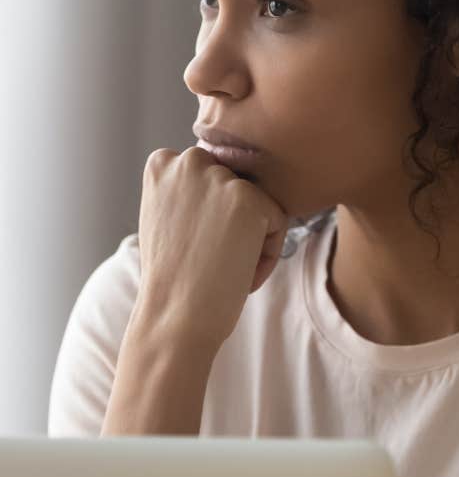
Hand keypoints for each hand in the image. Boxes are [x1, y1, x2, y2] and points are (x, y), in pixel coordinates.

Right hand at [135, 144, 290, 349]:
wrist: (175, 316)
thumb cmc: (173, 277)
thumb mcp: (167, 217)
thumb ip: (189, 190)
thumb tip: (227, 181)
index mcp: (162, 162)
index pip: (211, 177)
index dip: (209, 217)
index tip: (193, 246)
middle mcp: (188, 160)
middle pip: (237, 187)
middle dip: (234, 224)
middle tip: (211, 259)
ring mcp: (219, 178)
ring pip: (259, 205)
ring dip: (252, 239)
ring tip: (224, 267)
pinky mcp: (248, 199)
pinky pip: (278, 221)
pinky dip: (268, 253)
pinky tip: (241, 272)